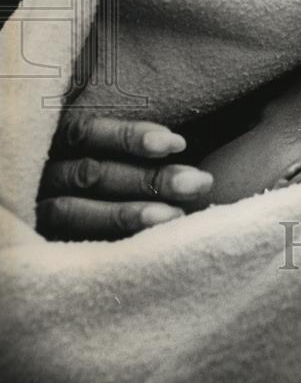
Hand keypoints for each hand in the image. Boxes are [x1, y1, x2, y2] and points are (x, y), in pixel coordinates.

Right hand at [36, 113, 213, 240]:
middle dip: (147, 179)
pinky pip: (62, 249)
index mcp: (52, 142)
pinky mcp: (29, 247)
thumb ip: (129, 144)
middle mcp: (36, 175)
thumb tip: (180, 141)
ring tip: (174, 217)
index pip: (86, 132)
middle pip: (89, 175)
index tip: (177, 143)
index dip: (129, 137)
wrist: (22, 232)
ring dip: (127, 215)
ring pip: (72, 212)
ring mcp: (30, 213)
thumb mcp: (99, 150)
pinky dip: (105, 246)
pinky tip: (143, 250)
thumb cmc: (98, 179)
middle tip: (197, 183)